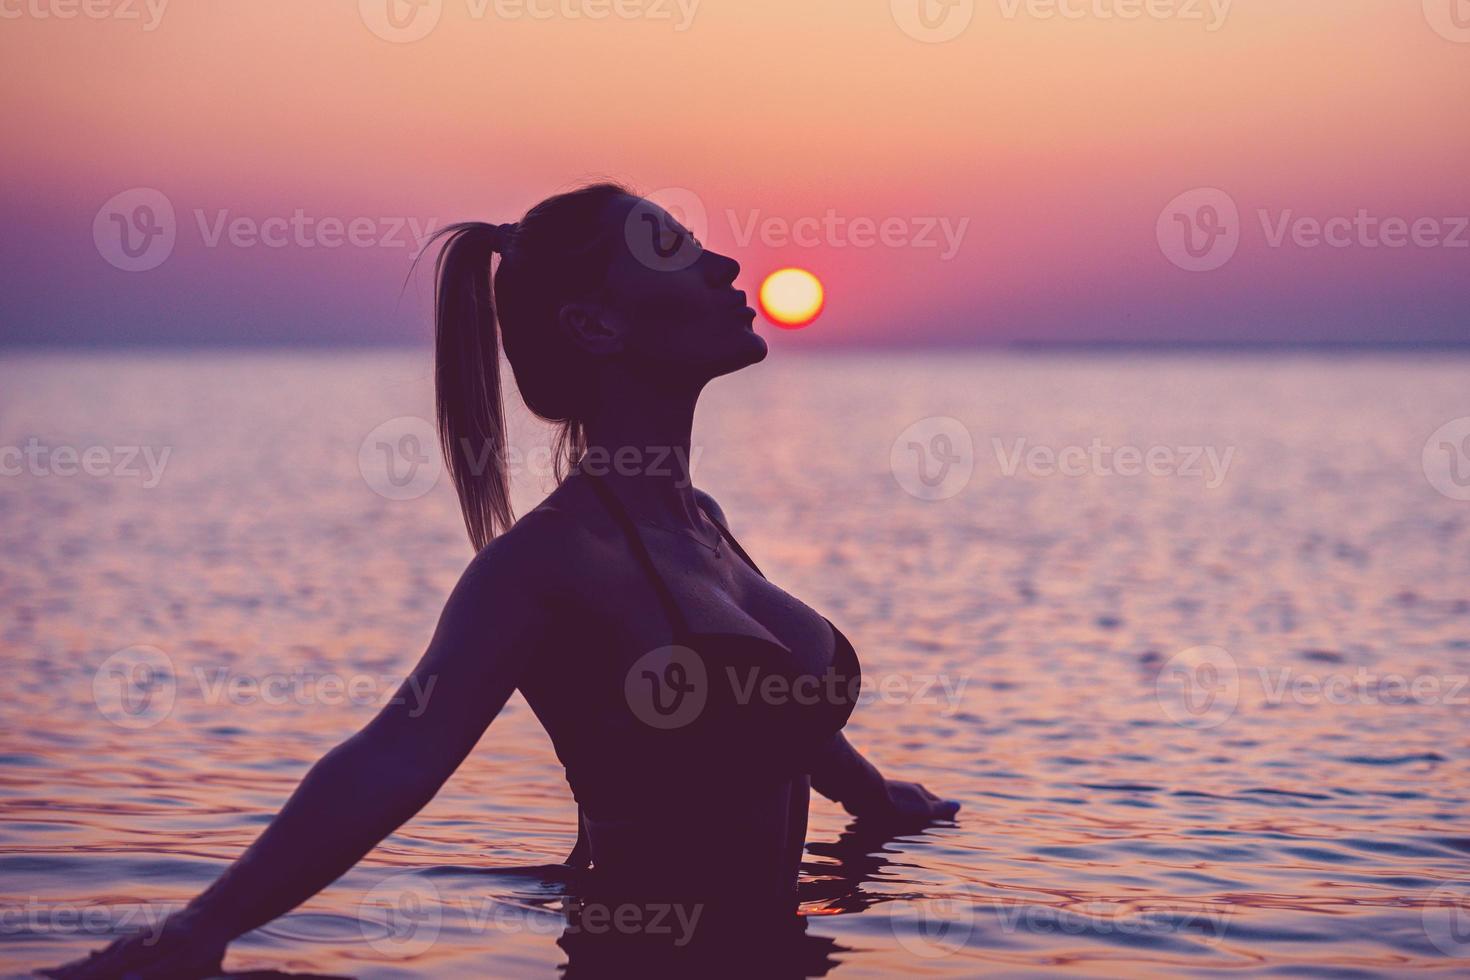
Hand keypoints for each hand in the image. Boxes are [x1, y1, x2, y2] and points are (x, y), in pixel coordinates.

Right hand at [36, 908, 229, 979]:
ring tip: (55, 972)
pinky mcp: (145, 939)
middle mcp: (132, 945)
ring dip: (78, 965)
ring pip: (101, 956)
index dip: (78, 977)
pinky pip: (114, 950)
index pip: (100, 970)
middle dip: (69, 972)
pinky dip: (98, 956)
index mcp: (138, 952)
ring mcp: (137, 941)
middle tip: (40, 975)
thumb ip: (156, 973)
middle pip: (94, 963)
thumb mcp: (186, 962)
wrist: (219, 912)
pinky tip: (91, 956)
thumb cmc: (205, 942)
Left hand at [847, 779, 960, 824]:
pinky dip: (894, 818)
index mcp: (919, 792)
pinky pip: (889, 811)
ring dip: (910, 818)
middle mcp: (906, 791)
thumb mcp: (922, 809)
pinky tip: (889, 826)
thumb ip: (939, 809)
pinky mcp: (876, 800)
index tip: (949, 824)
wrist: (863, 794)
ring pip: (905, 807)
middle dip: (927, 816)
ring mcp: (891, 794)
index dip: (943, 814)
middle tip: (932, 829)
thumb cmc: (896, 803)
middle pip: (921, 804)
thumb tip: (958, 806)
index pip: (937, 804)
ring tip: (912, 830)